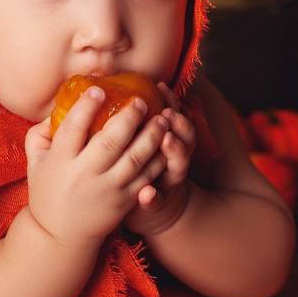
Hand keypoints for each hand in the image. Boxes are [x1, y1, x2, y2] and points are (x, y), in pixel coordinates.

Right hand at [24, 86, 169, 247]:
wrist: (60, 237)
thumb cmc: (47, 193)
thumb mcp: (35, 164)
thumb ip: (39, 135)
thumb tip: (54, 108)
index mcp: (60, 162)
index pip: (72, 130)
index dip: (86, 108)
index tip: (99, 89)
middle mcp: (84, 175)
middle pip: (110, 142)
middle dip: (128, 118)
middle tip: (140, 101)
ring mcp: (107, 189)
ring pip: (134, 159)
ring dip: (151, 136)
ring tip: (161, 118)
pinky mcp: (123, 201)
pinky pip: (145, 177)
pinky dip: (157, 159)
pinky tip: (165, 143)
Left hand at [122, 81, 194, 236]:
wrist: (150, 210)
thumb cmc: (136, 168)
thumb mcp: (141, 142)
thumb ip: (136, 121)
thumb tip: (111, 86)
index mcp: (167, 141)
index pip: (174, 116)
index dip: (171, 101)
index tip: (160, 87)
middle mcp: (174, 159)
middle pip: (186, 137)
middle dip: (179, 123)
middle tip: (167, 112)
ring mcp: (168, 182)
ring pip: (178, 165)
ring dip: (174, 152)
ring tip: (167, 140)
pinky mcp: (157, 204)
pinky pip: (157, 201)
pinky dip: (152, 197)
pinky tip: (146, 193)